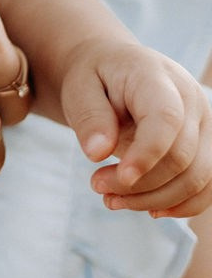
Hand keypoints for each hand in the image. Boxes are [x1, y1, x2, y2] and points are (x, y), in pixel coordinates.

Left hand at [62, 39, 211, 217]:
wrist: (113, 69)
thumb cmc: (95, 77)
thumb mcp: (78, 86)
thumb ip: (89, 116)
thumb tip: (97, 153)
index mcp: (156, 75)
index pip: (166, 119)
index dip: (147, 154)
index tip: (119, 178)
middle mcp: (190, 98)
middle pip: (181, 157)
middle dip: (140, 184)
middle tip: (96, 185)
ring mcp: (203, 123)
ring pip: (197, 178)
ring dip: (155, 199)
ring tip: (111, 199)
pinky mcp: (205, 145)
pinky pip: (205, 186)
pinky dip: (179, 204)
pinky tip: (147, 208)